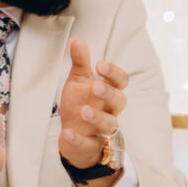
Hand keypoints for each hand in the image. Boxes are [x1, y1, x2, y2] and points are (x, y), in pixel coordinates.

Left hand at [58, 39, 126, 171]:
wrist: (74, 134)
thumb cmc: (81, 103)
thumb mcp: (78, 82)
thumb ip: (80, 63)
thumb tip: (78, 41)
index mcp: (108, 92)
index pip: (120, 81)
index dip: (113, 73)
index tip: (100, 65)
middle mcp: (109, 111)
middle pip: (118, 102)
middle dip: (108, 94)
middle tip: (95, 86)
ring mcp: (100, 130)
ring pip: (108, 125)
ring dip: (96, 118)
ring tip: (83, 111)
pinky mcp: (88, 145)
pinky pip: (85, 144)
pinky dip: (76, 139)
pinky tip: (67, 133)